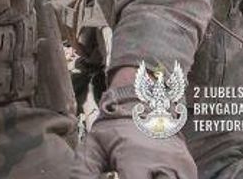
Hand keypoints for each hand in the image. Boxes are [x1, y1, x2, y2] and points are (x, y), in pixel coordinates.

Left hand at [76, 113, 196, 178]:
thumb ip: (83, 170)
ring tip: (141, 174)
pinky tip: (154, 176)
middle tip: (127, 176)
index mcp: (135, 158)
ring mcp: (180, 167)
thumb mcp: (93, 143)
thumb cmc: (115, 128)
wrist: (143, 102)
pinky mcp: (189, 168)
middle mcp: (162, 164)